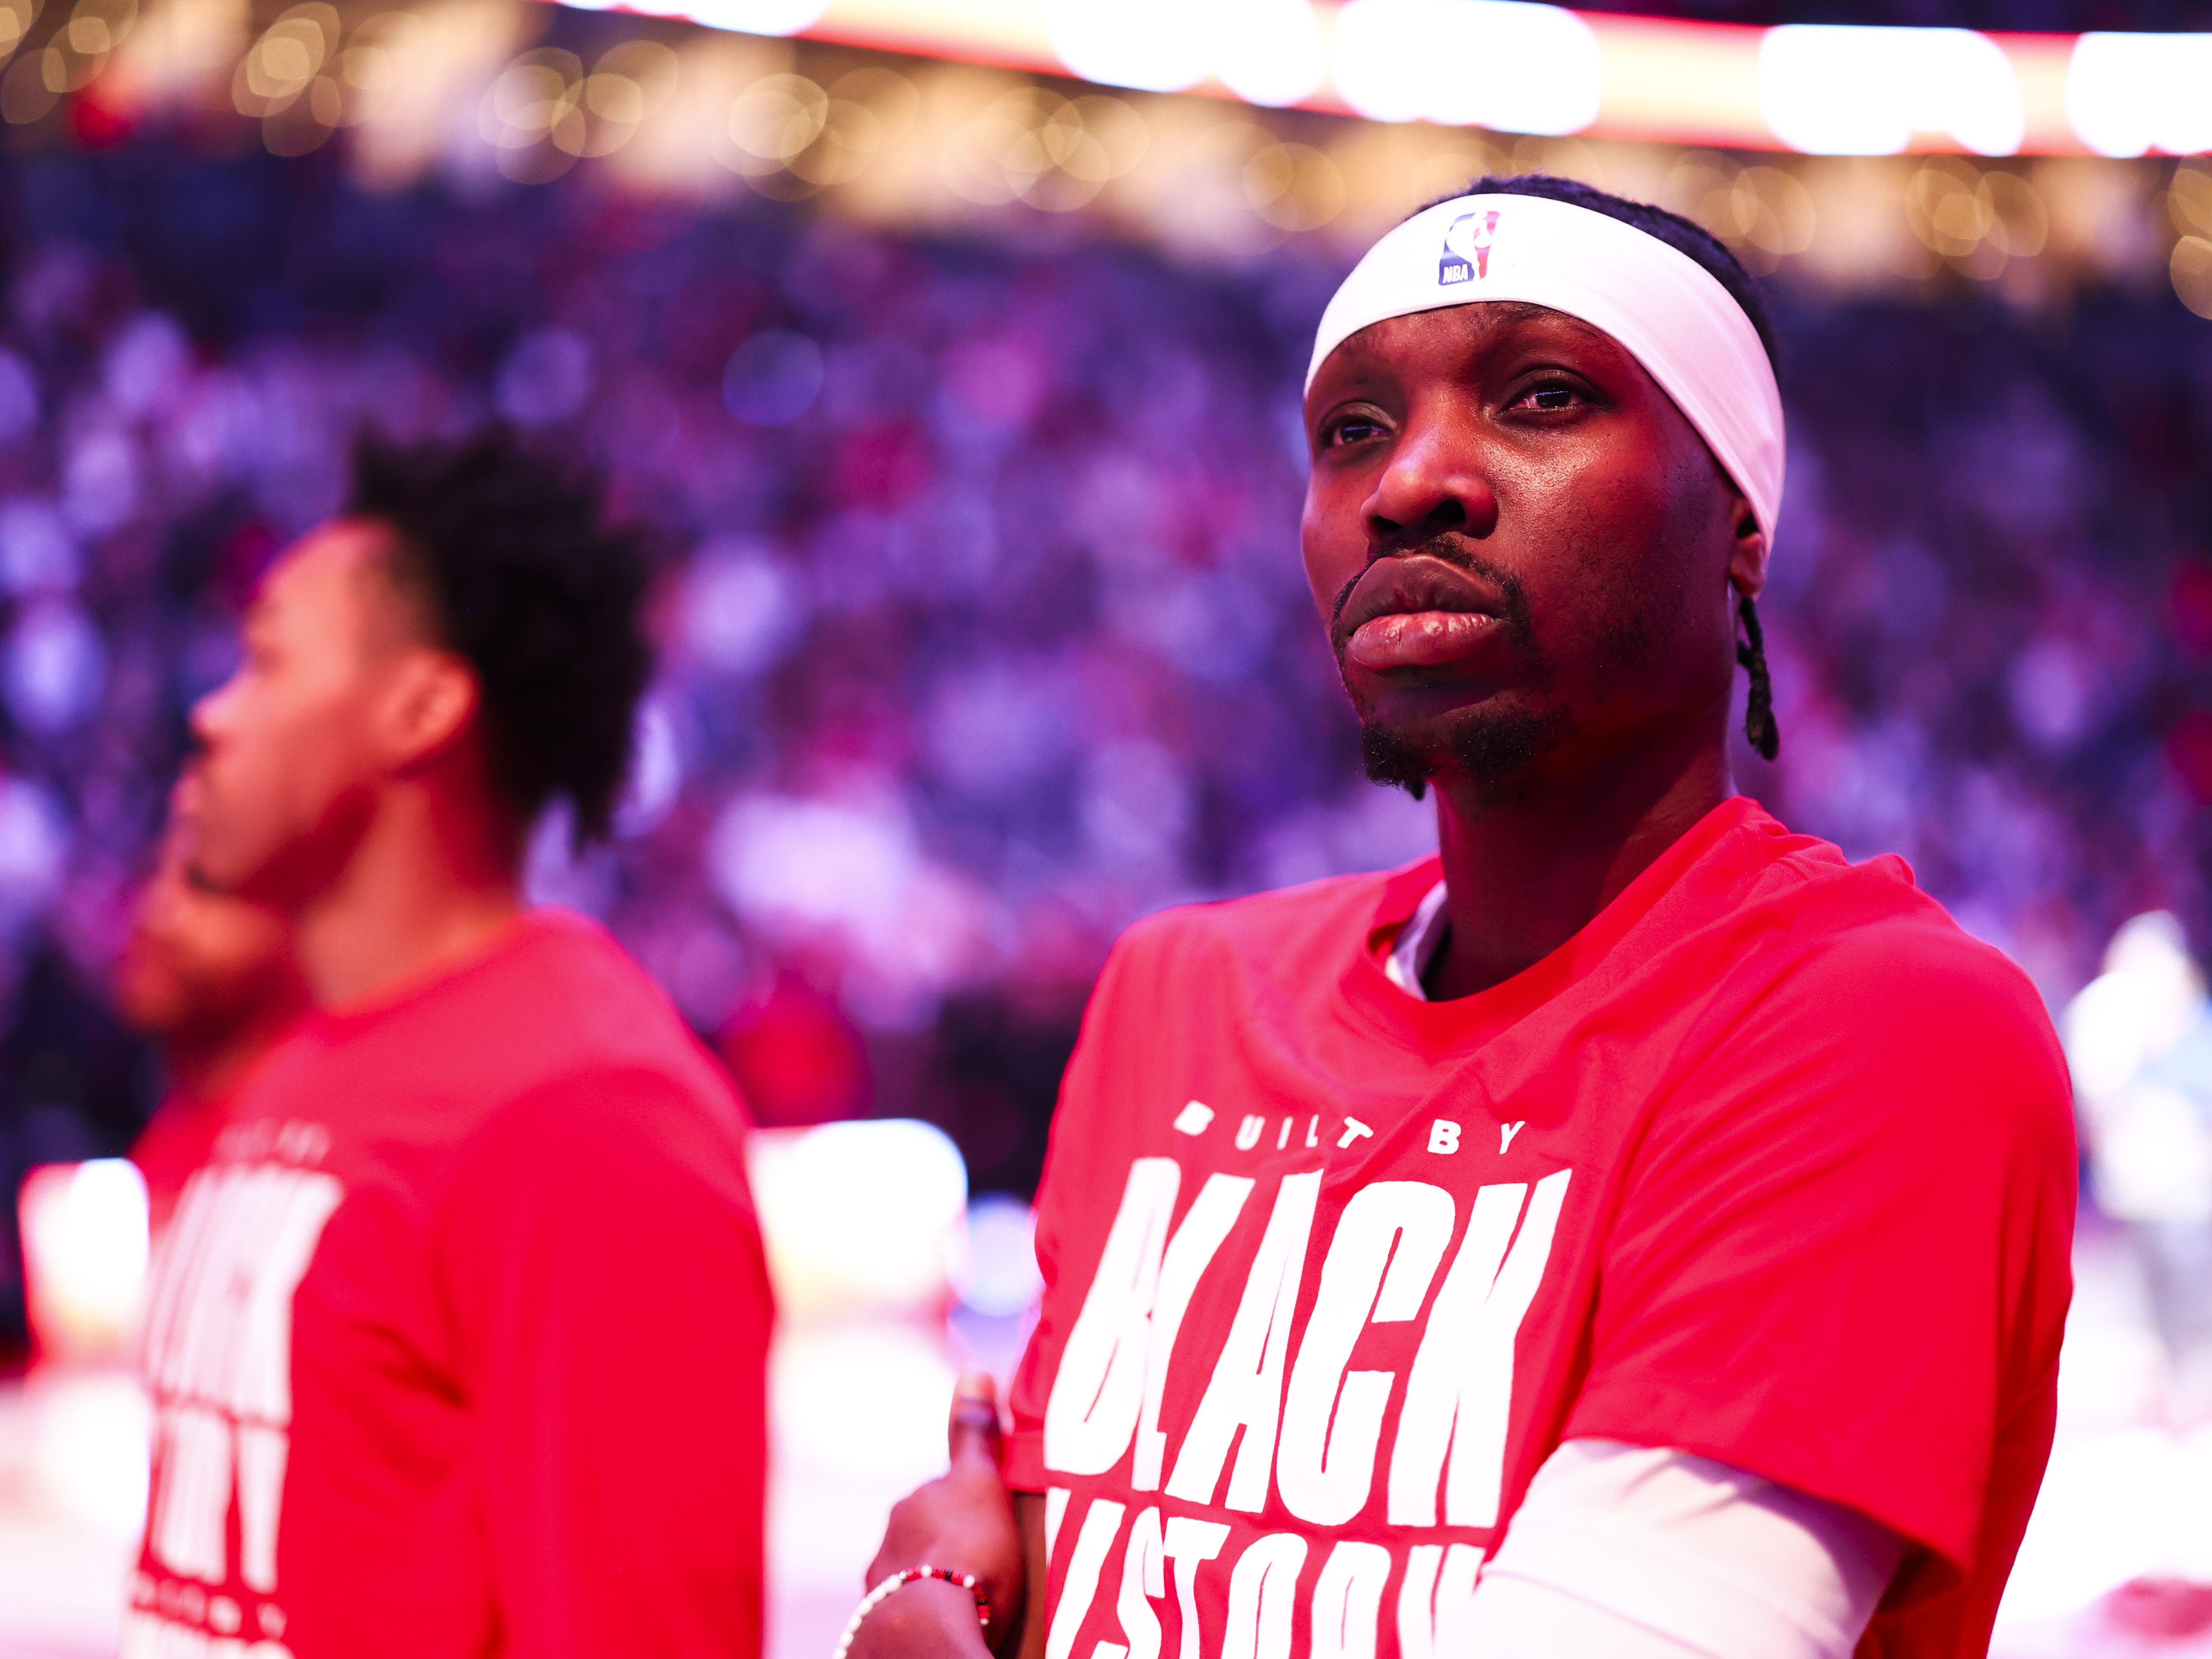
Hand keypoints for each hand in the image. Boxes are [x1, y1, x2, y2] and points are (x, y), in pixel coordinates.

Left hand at [858, 1370, 1026, 1657]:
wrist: (927, 1630)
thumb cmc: (968, 1554)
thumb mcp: (982, 1485)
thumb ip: (975, 1433)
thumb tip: (974, 1368)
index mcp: (914, 1502)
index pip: (943, 1494)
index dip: (970, 1506)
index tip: (993, 1524)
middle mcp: (891, 1536)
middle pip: (926, 1531)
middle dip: (951, 1541)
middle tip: (990, 1562)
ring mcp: (883, 1582)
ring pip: (915, 1571)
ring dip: (937, 1578)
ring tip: (973, 1598)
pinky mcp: (880, 1622)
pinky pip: (911, 1608)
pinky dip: (927, 1610)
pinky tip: (951, 1621)